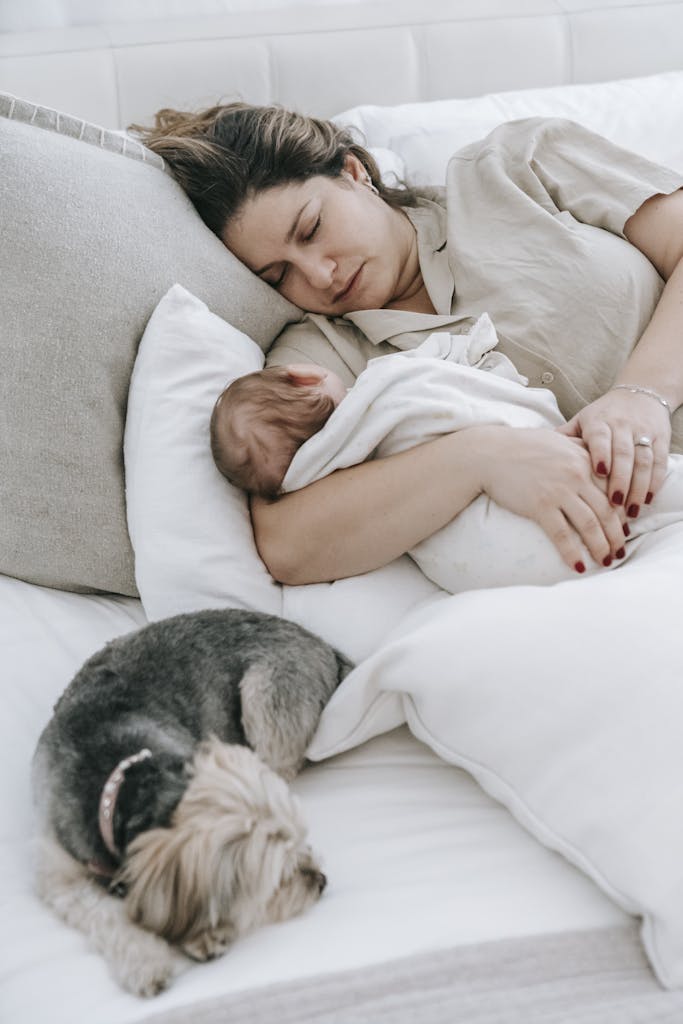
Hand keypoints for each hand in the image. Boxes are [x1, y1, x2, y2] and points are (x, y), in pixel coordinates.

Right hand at [475, 426, 626, 572]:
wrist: (489, 453)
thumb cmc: (521, 446)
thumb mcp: (557, 440)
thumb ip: (579, 447)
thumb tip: (594, 457)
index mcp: (584, 459)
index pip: (613, 490)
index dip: (621, 513)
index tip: (625, 529)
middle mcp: (577, 475)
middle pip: (607, 511)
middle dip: (617, 535)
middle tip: (620, 552)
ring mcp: (559, 491)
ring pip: (589, 525)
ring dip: (600, 547)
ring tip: (605, 561)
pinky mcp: (540, 506)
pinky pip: (562, 535)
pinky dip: (572, 553)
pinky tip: (578, 566)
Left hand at [557, 389, 670, 517]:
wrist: (639, 394)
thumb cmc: (603, 415)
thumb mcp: (581, 420)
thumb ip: (565, 437)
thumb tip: (534, 451)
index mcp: (599, 421)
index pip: (601, 437)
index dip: (601, 454)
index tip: (599, 473)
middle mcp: (623, 426)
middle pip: (624, 454)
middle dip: (621, 480)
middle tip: (614, 505)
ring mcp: (644, 433)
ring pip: (643, 461)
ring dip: (638, 487)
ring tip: (631, 511)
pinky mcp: (661, 439)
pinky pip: (660, 463)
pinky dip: (655, 482)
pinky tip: (647, 500)